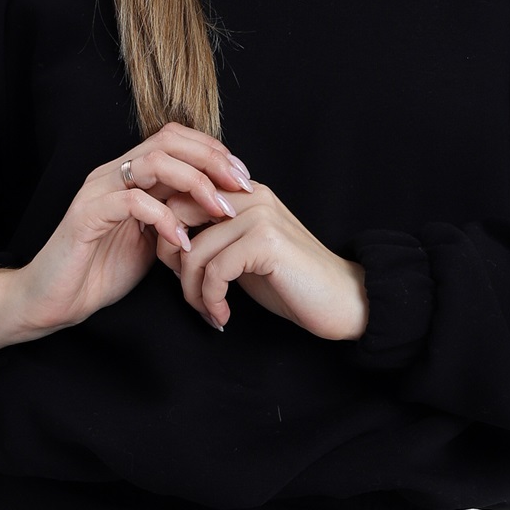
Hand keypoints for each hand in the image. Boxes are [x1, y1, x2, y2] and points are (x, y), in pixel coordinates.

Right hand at [11, 123, 253, 333]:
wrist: (55, 300)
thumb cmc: (102, 270)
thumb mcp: (154, 241)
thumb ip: (179, 217)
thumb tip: (222, 208)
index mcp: (129, 174)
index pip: (176, 138)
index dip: (214, 152)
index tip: (244, 179)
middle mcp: (113, 174)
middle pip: (169, 141)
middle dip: (213, 160)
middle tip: (241, 188)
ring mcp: (98, 191)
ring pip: (154, 163)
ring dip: (196, 184)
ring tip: (221, 212)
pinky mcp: (86, 216)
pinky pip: (132, 203)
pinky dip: (165, 220)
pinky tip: (183, 242)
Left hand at [156, 181, 368, 339]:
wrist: (343, 300)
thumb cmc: (291, 282)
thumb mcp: (244, 256)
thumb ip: (213, 240)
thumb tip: (167, 245)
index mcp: (244, 193)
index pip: (181, 198)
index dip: (168, 238)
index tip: (179, 275)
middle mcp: (251, 196)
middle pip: (178, 216)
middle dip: (171, 260)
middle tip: (190, 294)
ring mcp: (260, 216)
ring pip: (194, 250)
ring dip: (193, 291)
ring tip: (209, 311)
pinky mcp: (266, 241)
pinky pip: (215, 270)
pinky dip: (211, 299)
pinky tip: (222, 315)